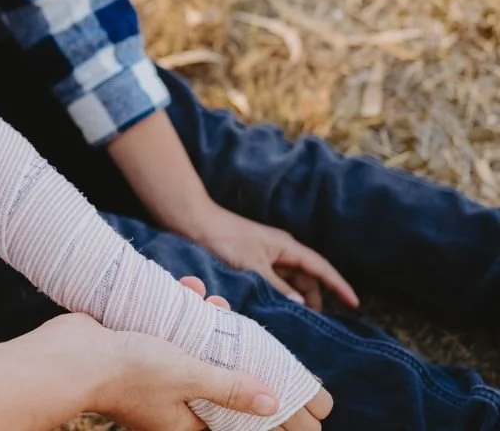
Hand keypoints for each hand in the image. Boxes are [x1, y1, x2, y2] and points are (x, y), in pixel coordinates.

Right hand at [39, 296, 332, 430]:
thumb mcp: (187, 376)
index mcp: (185, 425)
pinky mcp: (135, 351)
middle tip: (252, 335)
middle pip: (214, 384)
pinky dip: (179, 312)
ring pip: (191, 352)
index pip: (233, 422)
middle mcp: (170, 406)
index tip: (280, 388)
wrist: (69, 356)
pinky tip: (188, 288)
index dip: (258, 406)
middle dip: (233, 356)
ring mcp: (151, 378)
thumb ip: (228, 387)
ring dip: (206, 326)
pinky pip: (167, 333)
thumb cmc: (128, 371)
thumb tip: (272, 402)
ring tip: (218, 302)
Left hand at [188, 204, 358, 310]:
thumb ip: (277, 288)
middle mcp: (279, 250)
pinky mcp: (251, 261)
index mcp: (286, 246)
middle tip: (313, 326)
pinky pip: (273, 282)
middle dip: (313, 299)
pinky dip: (277, 296)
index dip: (338, 285)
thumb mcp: (252, 267)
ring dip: (293, 300)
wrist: (194, 222)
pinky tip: (274, 311)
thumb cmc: (224, 239)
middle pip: (306, 279)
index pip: (320, 267)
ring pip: (289, 282)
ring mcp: (266, 256)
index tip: (354, 303)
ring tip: (294, 323)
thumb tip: (302, 306)